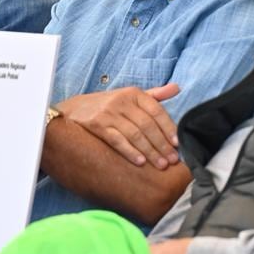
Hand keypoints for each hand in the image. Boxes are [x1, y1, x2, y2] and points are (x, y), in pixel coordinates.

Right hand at [56, 84, 180, 168]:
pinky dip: (130, 151)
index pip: (156, 111)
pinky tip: (140, 162)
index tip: (178, 144)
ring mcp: (108, 113)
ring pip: (134, 134)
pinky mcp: (97, 125)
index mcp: (134, 94)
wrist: (74, 109)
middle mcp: (122, 101)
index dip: (168, 128)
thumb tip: (177, 88)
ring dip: (149, 151)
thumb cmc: (109, 105)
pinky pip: (117, 140)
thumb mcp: (130, 96)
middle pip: (147, 125)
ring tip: (160, 165)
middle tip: (172, 160)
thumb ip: (154, 95)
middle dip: (161, 144)